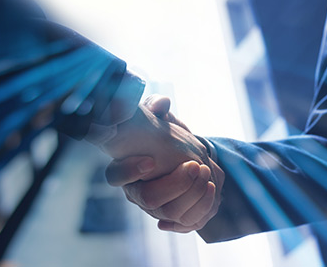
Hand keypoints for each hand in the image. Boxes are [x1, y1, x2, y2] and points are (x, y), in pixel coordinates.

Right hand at [103, 95, 223, 231]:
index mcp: (124, 170)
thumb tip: (161, 104)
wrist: (183, 156)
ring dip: (194, 194)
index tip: (151, 160)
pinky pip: (188, 222)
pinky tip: (211, 188)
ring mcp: (155, 209)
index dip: (130, 171)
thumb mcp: (155, 116)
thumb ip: (154, 106)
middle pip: (149, 200)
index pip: (115, 176)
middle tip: (195, 164)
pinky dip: (202, 208)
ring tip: (206, 172)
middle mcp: (137, 193)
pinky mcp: (176, 216)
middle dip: (176, 183)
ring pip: (171, 213)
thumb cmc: (162, 135)